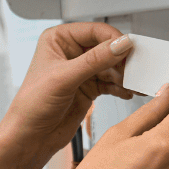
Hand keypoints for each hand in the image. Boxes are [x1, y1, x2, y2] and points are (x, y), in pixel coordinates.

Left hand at [2, 23, 135, 156]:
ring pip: (112, 66)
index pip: (94, 31)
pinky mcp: (89, 87)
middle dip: (122, 59)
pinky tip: (128, 92)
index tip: (131, 49)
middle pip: (106, 48)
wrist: (30, 137)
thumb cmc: (32, 105)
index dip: (114, 39)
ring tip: (136, 84)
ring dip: (125, 76)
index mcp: (58, 40)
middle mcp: (71, 52)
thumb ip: (95, 60)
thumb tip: (121, 44)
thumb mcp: (64, 78)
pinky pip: (111, 82)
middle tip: (137, 68)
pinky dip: (121, 87)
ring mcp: (81, 70)